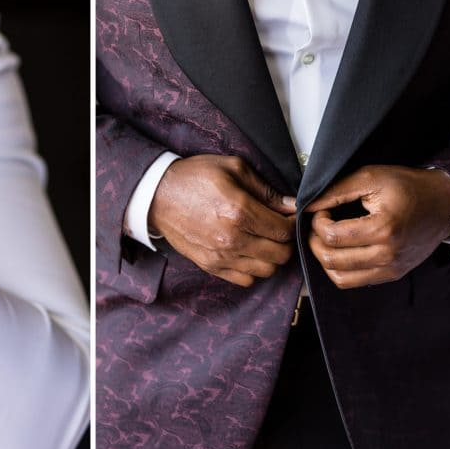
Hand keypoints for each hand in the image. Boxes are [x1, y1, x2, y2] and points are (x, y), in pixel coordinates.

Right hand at [148, 155, 295, 287]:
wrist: (157, 194)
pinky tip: (246, 252)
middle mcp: (232, 238)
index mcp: (240, 211)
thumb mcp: (233, 168)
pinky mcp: (210, 265)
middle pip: (280, 254)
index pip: (285, 231)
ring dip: (270, 257)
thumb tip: (292, 205)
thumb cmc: (194, 177)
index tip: (287, 216)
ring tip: (262, 240)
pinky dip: (252, 269)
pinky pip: (245, 280)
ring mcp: (220, 256)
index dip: (292, 223)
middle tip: (277, 228)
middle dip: (284, 241)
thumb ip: (265, 189)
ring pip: (266, 270)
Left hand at [305, 166, 449, 288]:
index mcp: (384, 230)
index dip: (317, 222)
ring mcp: (391, 269)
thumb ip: (336, 191)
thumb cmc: (407, 186)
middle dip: (315, 241)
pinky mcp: (392, 274)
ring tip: (327, 238)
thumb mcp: (370, 178)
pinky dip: (340, 269)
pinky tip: (341, 249)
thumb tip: (307, 206)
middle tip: (320, 224)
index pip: (332, 236)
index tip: (322, 210)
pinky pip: (354, 282)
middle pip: (331, 260)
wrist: (443, 203)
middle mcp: (388, 255)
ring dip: (324, 258)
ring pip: (340, 277)